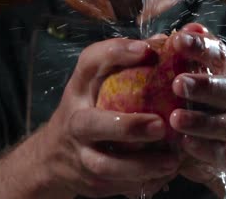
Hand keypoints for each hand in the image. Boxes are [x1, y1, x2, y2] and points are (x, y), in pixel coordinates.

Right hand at [38, 38, 180, 197]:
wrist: (53, 156)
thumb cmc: (88, 109)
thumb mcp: (96, 83)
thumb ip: (126, 62)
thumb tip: (168, 41)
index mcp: (78, 89)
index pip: (90, 63)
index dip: (117, 53)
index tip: (148, 50)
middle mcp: (74, 122)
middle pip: (91, 125)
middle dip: (127, 126)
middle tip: (160, 126)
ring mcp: (79, 156)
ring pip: (105, 166)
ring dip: (141, 166)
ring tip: (172, 161)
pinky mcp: (90, 184)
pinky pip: (118, 187)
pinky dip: (143, 183)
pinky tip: (165, 175)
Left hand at [169, 23, 225, 193]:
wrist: (204, 141)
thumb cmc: (182, 97)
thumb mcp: (175, 74)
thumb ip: (170, 57)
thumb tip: (157, 38)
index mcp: (219, 71)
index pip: (216, 53)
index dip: (201, 46)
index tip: (178, 40)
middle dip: (204, 85)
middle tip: (177, 84)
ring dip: (201, 121)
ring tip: (175, 119)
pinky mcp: (225, 152)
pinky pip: (220, 153)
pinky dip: (204, 148)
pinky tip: (184, 144)